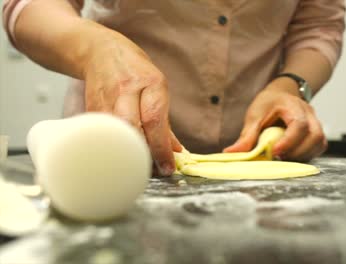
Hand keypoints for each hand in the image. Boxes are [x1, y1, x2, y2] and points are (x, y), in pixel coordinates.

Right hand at [84, 30, 181, 175]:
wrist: (99, 51)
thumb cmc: (133, 70)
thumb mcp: (156, 86)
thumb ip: (165, 120)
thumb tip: (175, 151)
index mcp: (150, 83)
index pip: (154, 119)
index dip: (161, 147)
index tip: (167, 167)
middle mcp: (127, 90)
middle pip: (132, 129)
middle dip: (144, 154)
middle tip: (154, 170)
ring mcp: (106, 99)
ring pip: (116, 134)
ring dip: (128, 155)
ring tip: (139, 167)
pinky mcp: (90, 109)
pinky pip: (103, 134)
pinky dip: (113, 149)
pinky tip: (121, 158)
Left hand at [223, 77, 326, 161]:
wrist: (280, 96)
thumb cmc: (267, 104)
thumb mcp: (254, 116)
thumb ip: (246, 136)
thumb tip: (232, 152)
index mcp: (292, 105)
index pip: (299, 124)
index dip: (289, 141)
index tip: (276, 152)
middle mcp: (308, 113)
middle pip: (315, 135)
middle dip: (298, 151)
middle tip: (280, 158)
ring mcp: (315, 122)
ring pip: (320, 142)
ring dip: (304, 155)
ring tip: (285, 158)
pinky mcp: (316, 133)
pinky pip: (319, 146)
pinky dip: (308, 155)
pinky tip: (293, 157)